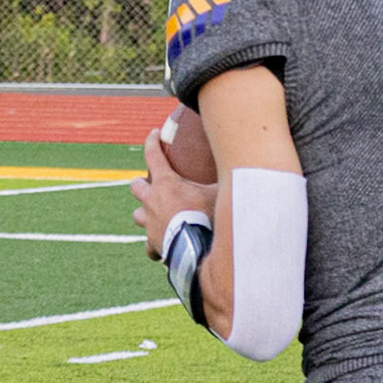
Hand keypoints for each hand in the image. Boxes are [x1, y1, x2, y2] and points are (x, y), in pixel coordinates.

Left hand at [131, 129, 216, 260]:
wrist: (196, 248)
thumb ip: (227, 179)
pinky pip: (148, 245)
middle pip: (136, 186)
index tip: (153, 133)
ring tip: (157, 215)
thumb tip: (246, 166)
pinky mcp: (152, 244)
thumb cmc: (207, 217)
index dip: (151, 141)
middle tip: (153, 185)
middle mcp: (152, 201)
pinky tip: (163, 246)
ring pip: (137, 215)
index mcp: (165, 183)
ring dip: (144, 213)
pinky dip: (154, 244)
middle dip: (141, 183)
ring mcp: (150, 223)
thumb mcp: (219, 193)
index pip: (153, 155)